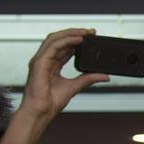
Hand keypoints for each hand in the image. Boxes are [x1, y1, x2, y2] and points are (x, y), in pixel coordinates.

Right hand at [0, 29, 108, 143]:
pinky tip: (78, 40)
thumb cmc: (51, 102)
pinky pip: (53, 46)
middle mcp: (45, 59)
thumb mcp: (75, 86)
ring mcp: (40, 59)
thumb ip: (88, 78)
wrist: (41, 111)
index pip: (64, 47)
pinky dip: (66, 41)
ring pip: (55, 39)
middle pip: (59, 39)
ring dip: (71, 33)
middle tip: (91, 32)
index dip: (77, 40)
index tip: (91, 38)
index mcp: (52, 64)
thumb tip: (104, 75)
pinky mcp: (39, 62)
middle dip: (75, 33)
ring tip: (86, 33)